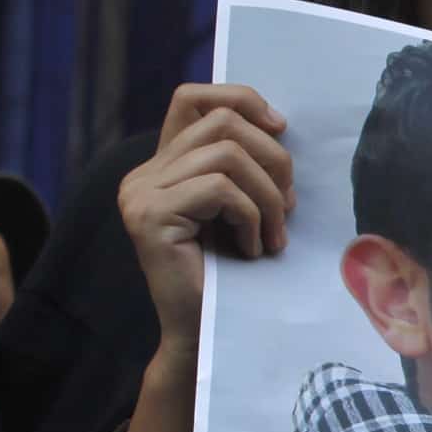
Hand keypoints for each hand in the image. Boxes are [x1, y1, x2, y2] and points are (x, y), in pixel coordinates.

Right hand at [119, 84, 292, 362]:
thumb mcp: (243, 207)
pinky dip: (252, 218)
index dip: (240, 98)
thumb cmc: (233, 274)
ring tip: (274, 236)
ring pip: (227, 155)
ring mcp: (140, 193)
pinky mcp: (149, 216)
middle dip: (273, 160)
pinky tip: (251, 250)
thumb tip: (278, 125)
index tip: (281, 128)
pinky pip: (221, 190)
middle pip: (222, 124)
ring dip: (269, 196)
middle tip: (290, 206)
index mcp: (162, 166)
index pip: (191, 97)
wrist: (206, 333)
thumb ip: (244, 166)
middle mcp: (143, 174)